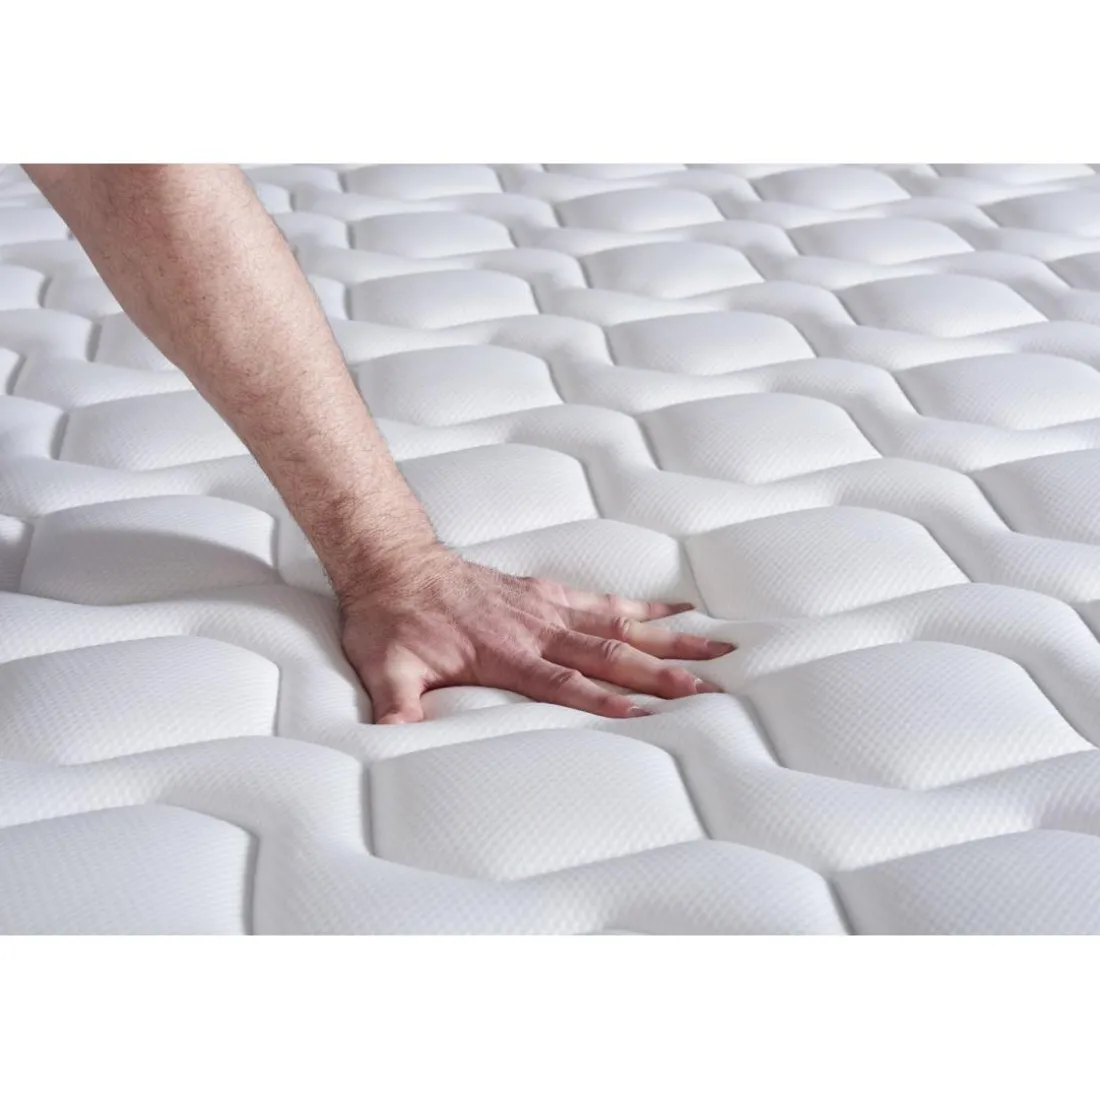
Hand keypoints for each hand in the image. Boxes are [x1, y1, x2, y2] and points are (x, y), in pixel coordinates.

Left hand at [338, 547, 734, 724]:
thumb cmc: (393, 622)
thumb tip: (391, 742)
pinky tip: (677, 610)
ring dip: (668, 639)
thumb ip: (396, 706)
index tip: (644, 714)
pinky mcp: (548, 592)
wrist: (394, 564)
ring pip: (618, 625)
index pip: (563, 682)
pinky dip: (642, 608)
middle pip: (608, 654)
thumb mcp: (386, 669)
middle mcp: (536, 628)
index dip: (601, 699)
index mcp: (505, 653)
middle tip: (708, 688)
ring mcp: (546, 608)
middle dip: (659, 673)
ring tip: (716, 647)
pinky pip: (603, 600)